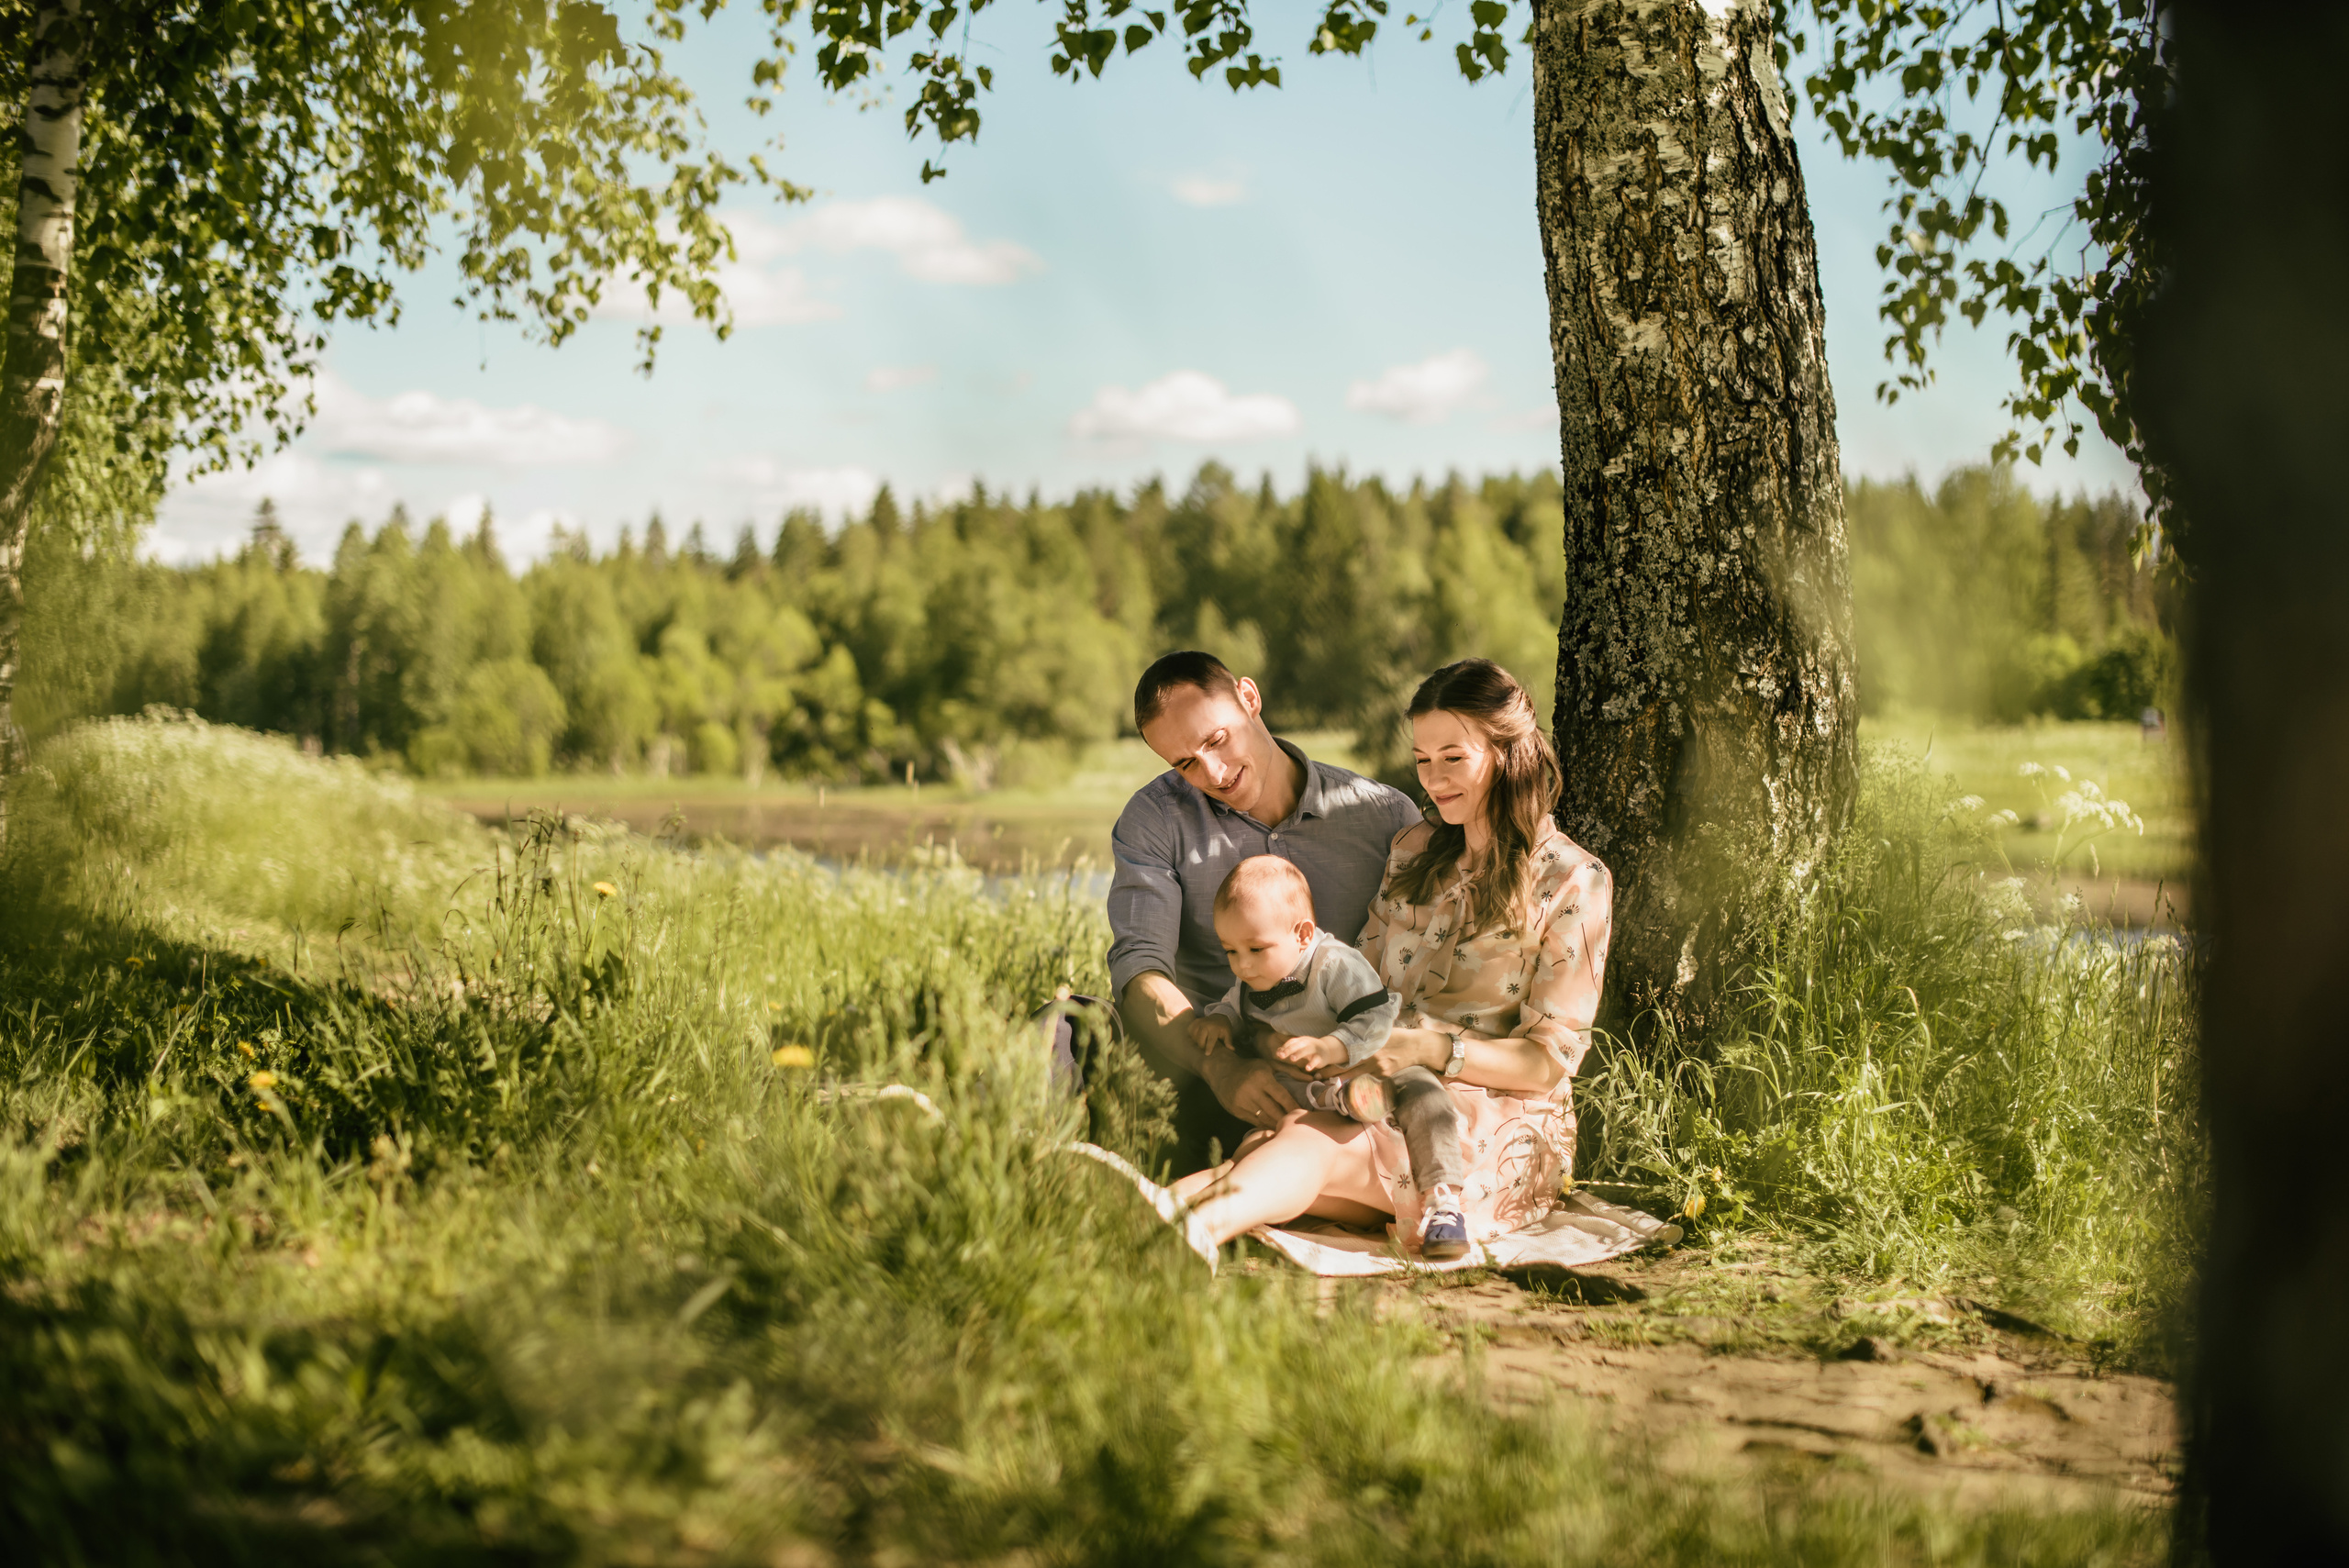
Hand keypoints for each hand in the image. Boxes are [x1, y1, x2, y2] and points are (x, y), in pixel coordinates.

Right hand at [1188, 1015, 1234, 1054]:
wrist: (1219, 1016)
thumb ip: (1228, 1041)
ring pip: (1194, 1036)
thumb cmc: (1223, 1027)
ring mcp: (1199, 1022)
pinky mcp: (1195, 1021)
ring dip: (1196, 1041)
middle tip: (1204, 1048)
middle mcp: (1206, 1024)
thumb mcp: (1228, 1033)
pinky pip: (1190, 1031)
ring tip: (1201, 1042)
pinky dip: (1192, 1035)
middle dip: (1202, 1045)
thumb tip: (1232, 1049)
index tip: (1207, 1054)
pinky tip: (1196, 1037)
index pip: (1211, 1040)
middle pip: (1200, 1039)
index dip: (1209, 1047)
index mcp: (1215, 1028)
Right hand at [1200, 1049, 1300, 1128]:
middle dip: (1287, 1119)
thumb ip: (1291, 1071)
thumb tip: (1311, 1078)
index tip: (1303, 1114)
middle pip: (1274, 1111)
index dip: (1294, 1107)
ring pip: (1264, 1119)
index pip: (1282, 1096)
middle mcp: (1252, 1091)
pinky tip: (1274, 1127)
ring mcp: (1242, 1102)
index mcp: (1262, 1078)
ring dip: (1277, 1125)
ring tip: (1288, 1128)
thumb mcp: (1270, 1065)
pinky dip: (1265, 1125)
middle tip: (1298, 1125)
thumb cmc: (1251, 1067)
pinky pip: (1254, 1122)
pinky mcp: (1236, 1111)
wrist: (1221, 1071)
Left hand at [1268, 1031, 1345, 1072]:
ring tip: (1292, 1059)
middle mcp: (1308, 1043)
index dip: (1285, 1047)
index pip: (1292, 1042)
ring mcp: (1315, 1049)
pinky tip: (1307, 1068)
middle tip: (1282, 1055)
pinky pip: (1316, 1060)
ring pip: (1307, 1050)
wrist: (1327, 1050)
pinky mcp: (1321, 1057)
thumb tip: (1278, 1052)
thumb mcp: (1300, 1047)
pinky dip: (1312, 1064)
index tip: (1279, 1054)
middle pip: (1298, 1045)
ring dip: (1299, 1054)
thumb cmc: (1310, 1049)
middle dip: (1289, 1050)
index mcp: (1302, 1040)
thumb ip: (1289, 1049)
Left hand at [1324, 1028, 1450, 1082]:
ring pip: (1355, 1077)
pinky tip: (1348, 1088)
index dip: (1332, 1062)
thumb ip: (1364, 1039)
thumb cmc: (1396, 1036)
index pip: (1345, 1056)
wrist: (1416, 1046)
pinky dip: (1358, 1084)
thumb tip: (1346, 1042)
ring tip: (1327, 1083)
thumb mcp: (1378, 1033)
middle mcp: (1372, 1057)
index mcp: (1368, 1045)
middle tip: (1316, 1075)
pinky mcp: (1385, 1076)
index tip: (1319, 1065)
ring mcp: (1379, 1068)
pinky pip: (1368, 1081)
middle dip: (1331, 1073)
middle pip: (1347, 1068)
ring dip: (1341, 1080)